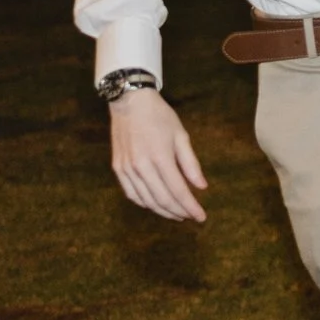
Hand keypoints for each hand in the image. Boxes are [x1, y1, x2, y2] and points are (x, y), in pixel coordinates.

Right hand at [111, 90, 207, 222]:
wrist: (130, 102)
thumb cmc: (160, 117)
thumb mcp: (181, 136)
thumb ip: (191, 163)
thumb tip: (202, 187)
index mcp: (160, 157)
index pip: (178, 191)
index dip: (191, 207)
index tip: (201, 217)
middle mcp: (141, 166)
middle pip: (162, 199)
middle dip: (179, 212)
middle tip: (191, 217)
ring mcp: (126, 169)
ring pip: (146, 200)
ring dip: (163, 211)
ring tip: (177, 214)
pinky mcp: (118, 168)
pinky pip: (132, 194)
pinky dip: (145, 204)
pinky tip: (156, 205)